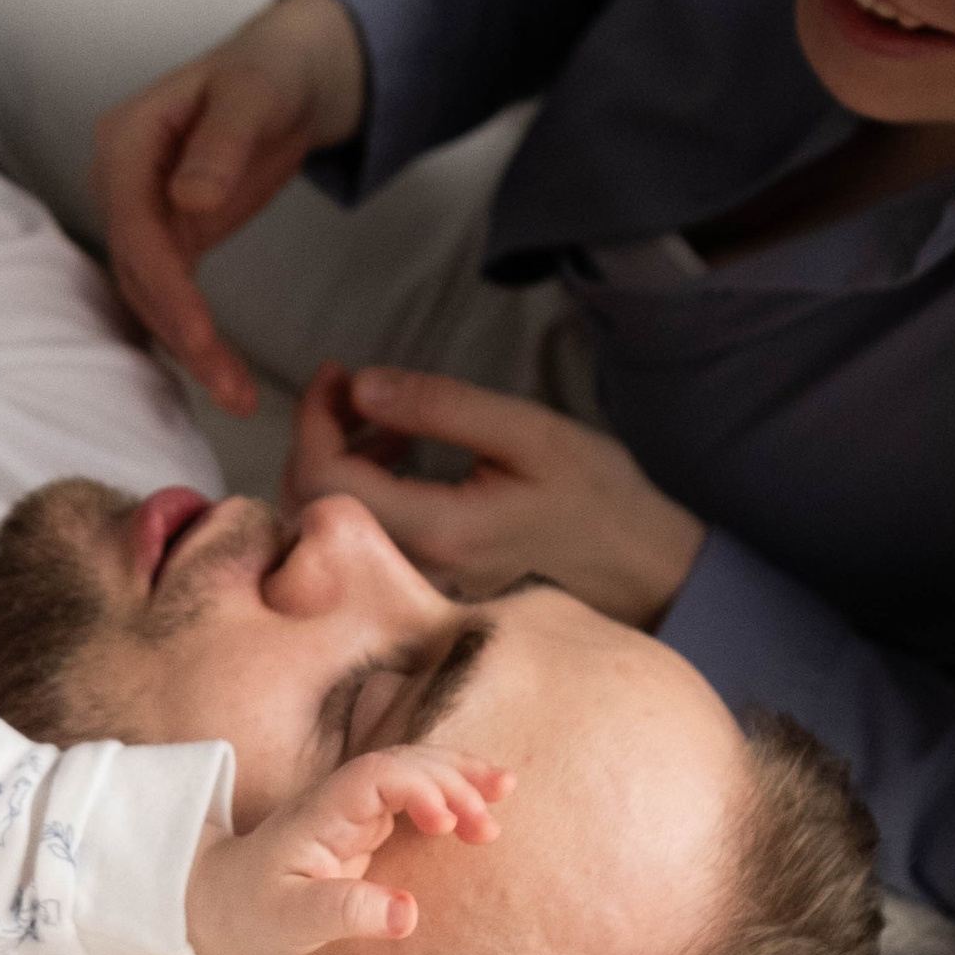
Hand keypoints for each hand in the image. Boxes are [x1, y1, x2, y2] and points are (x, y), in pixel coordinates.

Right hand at [92, 0, 367, 416]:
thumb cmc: (271, 70)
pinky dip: (195, 335)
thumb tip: (189, 199)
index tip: (200, 335)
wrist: (289, 71)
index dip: (164, 284)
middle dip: (180, 333)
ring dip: (188, 347)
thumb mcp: (253, 96)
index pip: (133, 226)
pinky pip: (170, 294)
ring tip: (238, 397)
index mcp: (125, 141)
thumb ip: (222, 145)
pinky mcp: (168, 235)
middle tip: (231, 390)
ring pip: (149, 293)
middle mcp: (119, 181)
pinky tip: (226, 375)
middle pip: (136, 271)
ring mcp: (139, 211)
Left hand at [189, 743, 509, 954]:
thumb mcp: (293, 921)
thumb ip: (347, 913)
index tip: (444, 825)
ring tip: (507, 790)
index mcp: (321, 813)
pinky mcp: (367, 821)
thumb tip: (408, 913)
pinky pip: (418, 792)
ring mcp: (356, 806)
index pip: (376, 777)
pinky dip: (454, 791)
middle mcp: (341, 798)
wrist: (220, 898)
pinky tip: (487, 800)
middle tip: (489, 825)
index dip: (417, 788)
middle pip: (404, 763)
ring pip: (415, 769)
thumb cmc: (252, 909)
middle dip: (453, 781)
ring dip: (461, 777)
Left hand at [286, 365, 708, 626]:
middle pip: (313, 504)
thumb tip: (360, 385)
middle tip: (355, 385)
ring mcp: (416, 580)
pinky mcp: (423, 579)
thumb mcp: (530, 433)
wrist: (641, 568)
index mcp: (438, 531)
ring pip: (333, 519)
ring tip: (386, 414)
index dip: (314, 420)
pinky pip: (364, 531)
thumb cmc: (597, 498)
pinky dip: (363, 482)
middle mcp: (415, 566)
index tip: (337, 374)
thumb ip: (442, 408)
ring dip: (340, 456)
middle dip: (319, 434)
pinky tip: (400, 451)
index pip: (325, 481)